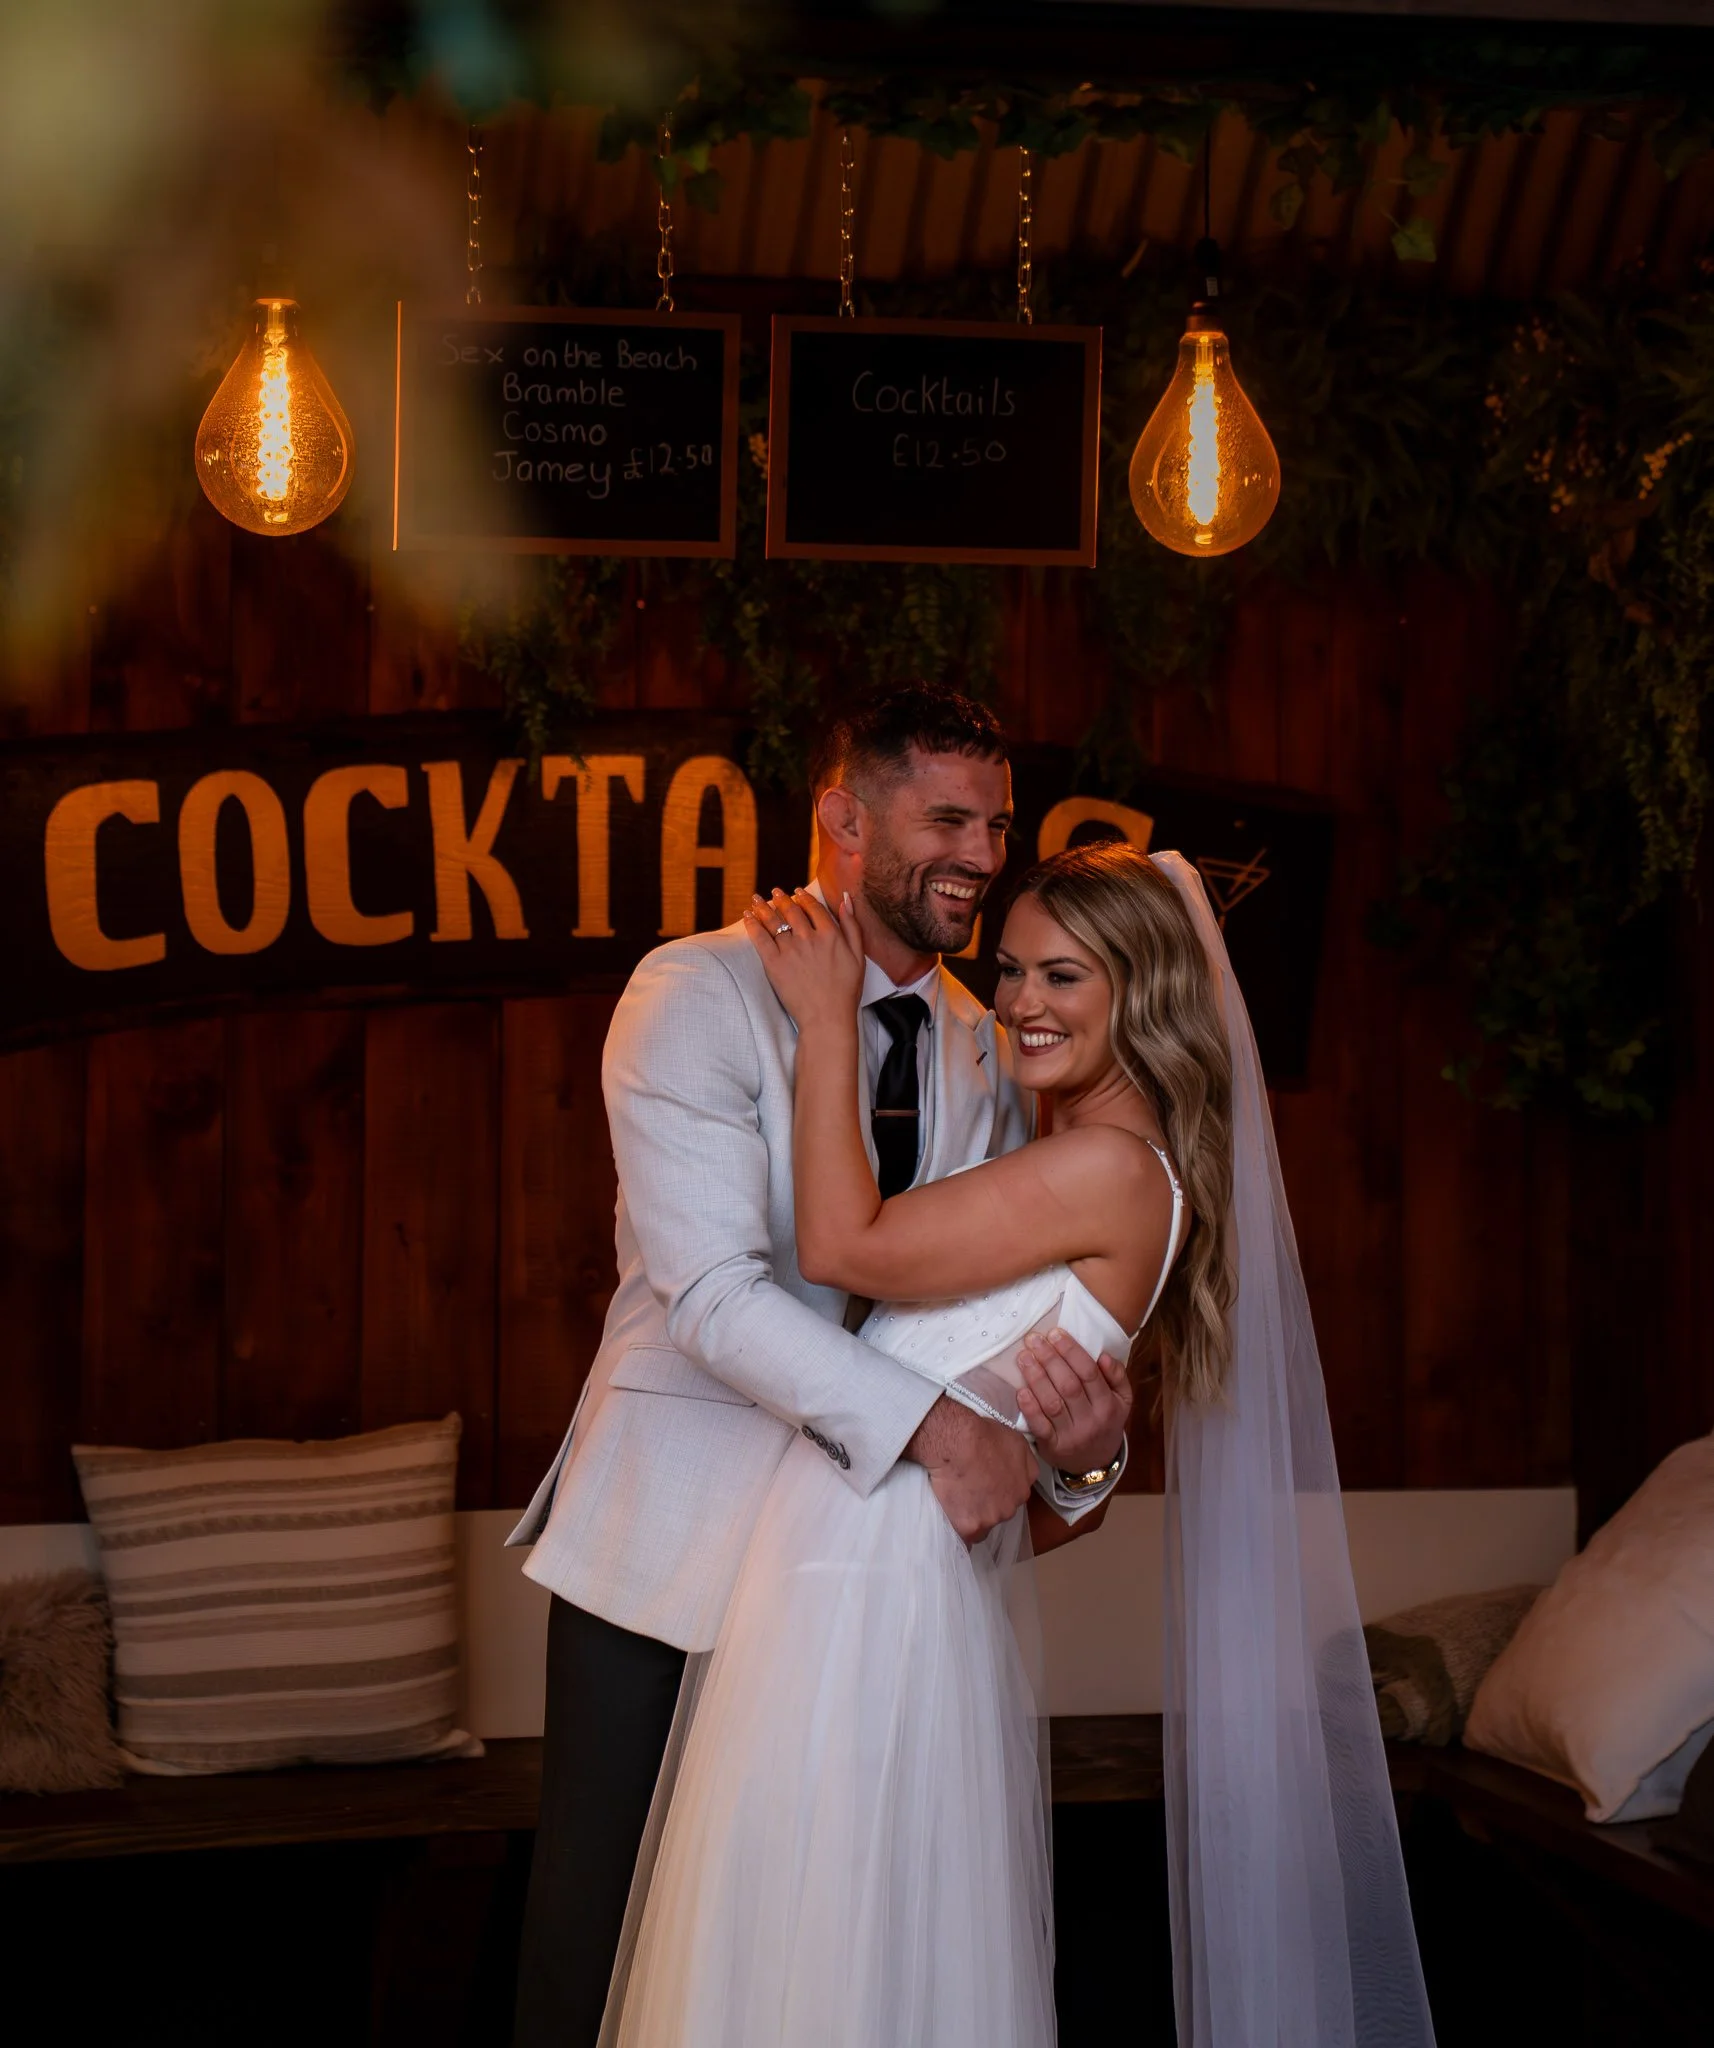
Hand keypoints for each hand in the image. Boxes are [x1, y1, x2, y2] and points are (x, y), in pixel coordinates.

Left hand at [742, 887, 865, 1030]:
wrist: (827, 1016)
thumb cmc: (846, 990)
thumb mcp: (859, 956)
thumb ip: (852, 926)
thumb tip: (846, 901)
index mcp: (830, 934)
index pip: (813, 908)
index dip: (804, 898)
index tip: (797, 892)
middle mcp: (808, 937)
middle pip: (792, 911)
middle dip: (782, 899)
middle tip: (775, 892)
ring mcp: (790, 950)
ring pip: (774, 921)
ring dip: (764, 907)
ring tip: (757, 899)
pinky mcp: (774, 963)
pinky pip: (760, 938)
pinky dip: (752, 925)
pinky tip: (748, 916)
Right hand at [905, 1394, 1034, 1543]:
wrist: (957, 1442)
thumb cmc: (981, 1434)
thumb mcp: (1016, 1439)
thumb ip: (1025, 1461)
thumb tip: (1020, 1473)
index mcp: (1025, 1485)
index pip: (1015, 1494)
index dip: (1000, 1490)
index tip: (986, 1484)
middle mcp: (1014, 1505)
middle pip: (1001, 1511)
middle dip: (988, 1504)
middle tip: (969, 1489)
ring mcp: (994, 1518)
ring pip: (984, 1525)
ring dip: (973, 1517)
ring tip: (956, 1499)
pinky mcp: (973, 1527)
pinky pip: (967, 1537)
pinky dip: (960, 1529)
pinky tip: (951, 1518)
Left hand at [1015, 1328, 1132, 1474]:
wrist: (1096, 1464)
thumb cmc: (1105, 1421)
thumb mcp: (1122, 1400)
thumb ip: (1117, 1376)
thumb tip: (1103, 1355)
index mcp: (1108, 1405)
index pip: (1089, 1373)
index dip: (1071, 1351)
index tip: (1055, 1333)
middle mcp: (1091, 1420)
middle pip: (1069, 1386)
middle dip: (1050, 1359)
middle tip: (1034, 1339)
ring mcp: (1071, 1435)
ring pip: (1053, 1403)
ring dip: (1036, 1378)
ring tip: (1024, 1357)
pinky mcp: (1053, 1447)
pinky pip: (1040, 1427)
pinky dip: (1030, 1408)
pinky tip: (1020, 1391)